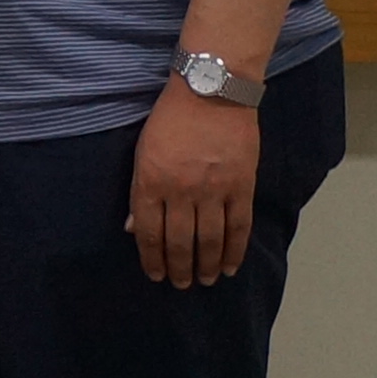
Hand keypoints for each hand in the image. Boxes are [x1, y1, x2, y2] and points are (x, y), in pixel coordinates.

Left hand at [126, 81, 260, 286]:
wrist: (211, 93)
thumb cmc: (170, 120)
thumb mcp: (142, 152)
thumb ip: (140, 192)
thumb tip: (134, 228)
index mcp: (151, 182)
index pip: (149, 232)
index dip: (151, 258)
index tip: (155, 275)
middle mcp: (181, 191)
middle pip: (179, 241)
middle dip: (179, 268)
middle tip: (181, 285)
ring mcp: (214, 191)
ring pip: (210, 240)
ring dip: (207, 265)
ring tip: (205, 281)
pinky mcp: (242, 187)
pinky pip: (239, 227)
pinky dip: (235, 250)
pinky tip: (231, 266)